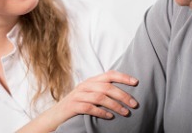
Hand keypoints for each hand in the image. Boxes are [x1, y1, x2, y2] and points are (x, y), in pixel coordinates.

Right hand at [16, 70, 138, 132]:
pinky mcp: (73, 106)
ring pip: (100, 97)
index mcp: (90, 81)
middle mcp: (85, 86)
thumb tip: (124, 94)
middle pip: (107, 87)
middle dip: (122, 95)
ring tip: (125, 112)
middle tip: (134, 104)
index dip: (123, 77)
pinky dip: (101, 112)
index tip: (136, 82)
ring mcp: (78, 95)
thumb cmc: (76, 106)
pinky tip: (109, 117)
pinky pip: (89, 108)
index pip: (109, 74)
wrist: (55, 116)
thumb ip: (102, 92)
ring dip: (115, 105)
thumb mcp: (89, 95)